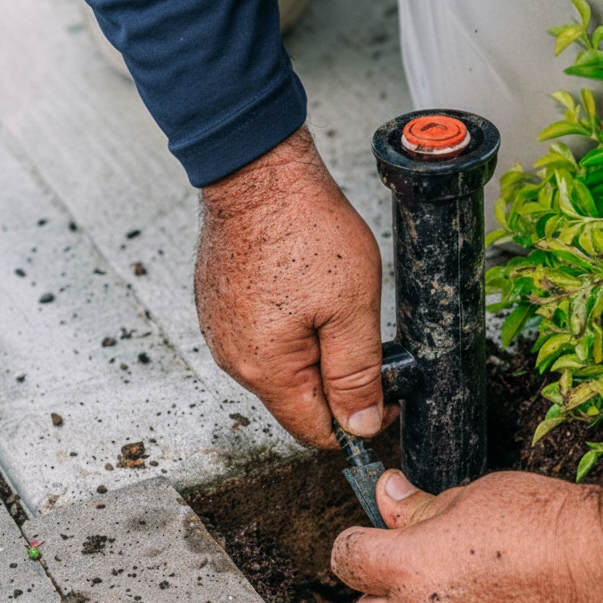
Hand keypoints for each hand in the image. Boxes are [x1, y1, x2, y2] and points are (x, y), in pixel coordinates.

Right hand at [195, 126, 389, 448]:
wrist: (258, 172)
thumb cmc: (303, 228)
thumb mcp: (352, 308)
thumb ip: (358, 374)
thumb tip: (361, 426)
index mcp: (266, 369)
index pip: (315, 430)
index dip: (357, 420)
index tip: (384, 392)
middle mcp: (234, 358)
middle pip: (296, 401)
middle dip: (335, 380)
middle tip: (359, 329)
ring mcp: (220, 332)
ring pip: (279, 368)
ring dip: (312, 350)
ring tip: (329, 301)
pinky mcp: (218, 307)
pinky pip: (260, 337)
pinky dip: (287, 326)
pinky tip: (303, 289)